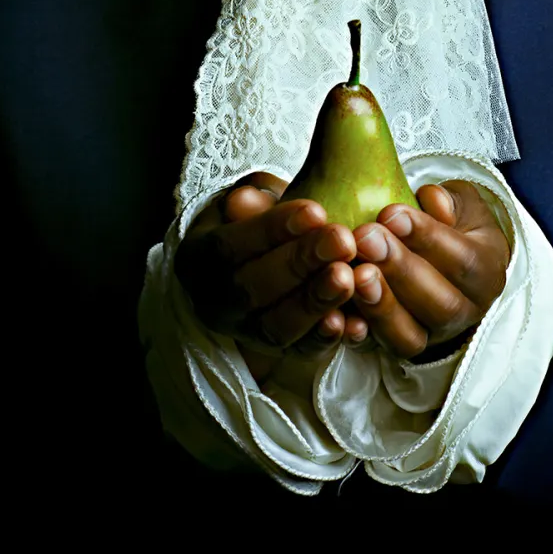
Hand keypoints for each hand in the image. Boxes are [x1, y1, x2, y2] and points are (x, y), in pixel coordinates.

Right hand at [174, 171, 360, 381]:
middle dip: (300, 264)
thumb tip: (247, 199)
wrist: (258, 262)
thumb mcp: (247, 203)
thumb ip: (251, 200)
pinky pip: (301, 353)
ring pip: (276, 326)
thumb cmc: (258, 223)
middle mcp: (215, 303)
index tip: (315, 211)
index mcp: (198, 259)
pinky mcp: (278, 354)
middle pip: (252, 289)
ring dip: (315, 302)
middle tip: (343, 240)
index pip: (229, 246)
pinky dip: (326, 339)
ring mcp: (245, 333)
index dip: (271, 229)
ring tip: (350, 276)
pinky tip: (354, 321)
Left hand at [347, 181, 509, 359]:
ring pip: (411, 336)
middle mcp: (466, 313)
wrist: (441, 260)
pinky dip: (358, 335)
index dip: (427, 237)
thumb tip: (434, 202)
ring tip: (354, 274)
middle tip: (365, 239)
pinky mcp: (399, 348)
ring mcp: (433, 337)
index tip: (390, 213)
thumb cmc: (451, 225)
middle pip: (440, 304)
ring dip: (381, 306)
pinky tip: (337, 314)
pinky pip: (379, 351)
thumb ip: (451, 200)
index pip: (463, 260)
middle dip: (400, 270)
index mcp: (487, 274)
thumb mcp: (461, 204)